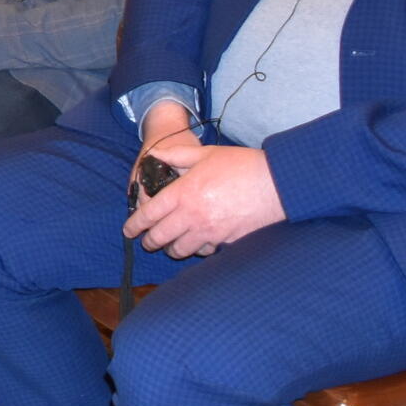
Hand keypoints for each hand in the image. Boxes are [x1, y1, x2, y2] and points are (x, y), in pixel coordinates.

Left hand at [123, 136, 284, 258]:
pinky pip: (203, 252)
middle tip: (147, 240)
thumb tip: (156, 156)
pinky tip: (197, 243)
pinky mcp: (226, 241)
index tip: (129, 231)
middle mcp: (192, 216)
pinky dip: (196, 250)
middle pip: (160, 238)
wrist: (276, 183)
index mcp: (183, 193)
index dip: (134, 225)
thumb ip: (176, 155)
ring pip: (180, 250)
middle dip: (149, 241)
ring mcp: (210, 232)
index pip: (149, 215)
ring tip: (170, 244)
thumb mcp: (204, 153)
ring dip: (171, 248)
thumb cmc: (240, 165)